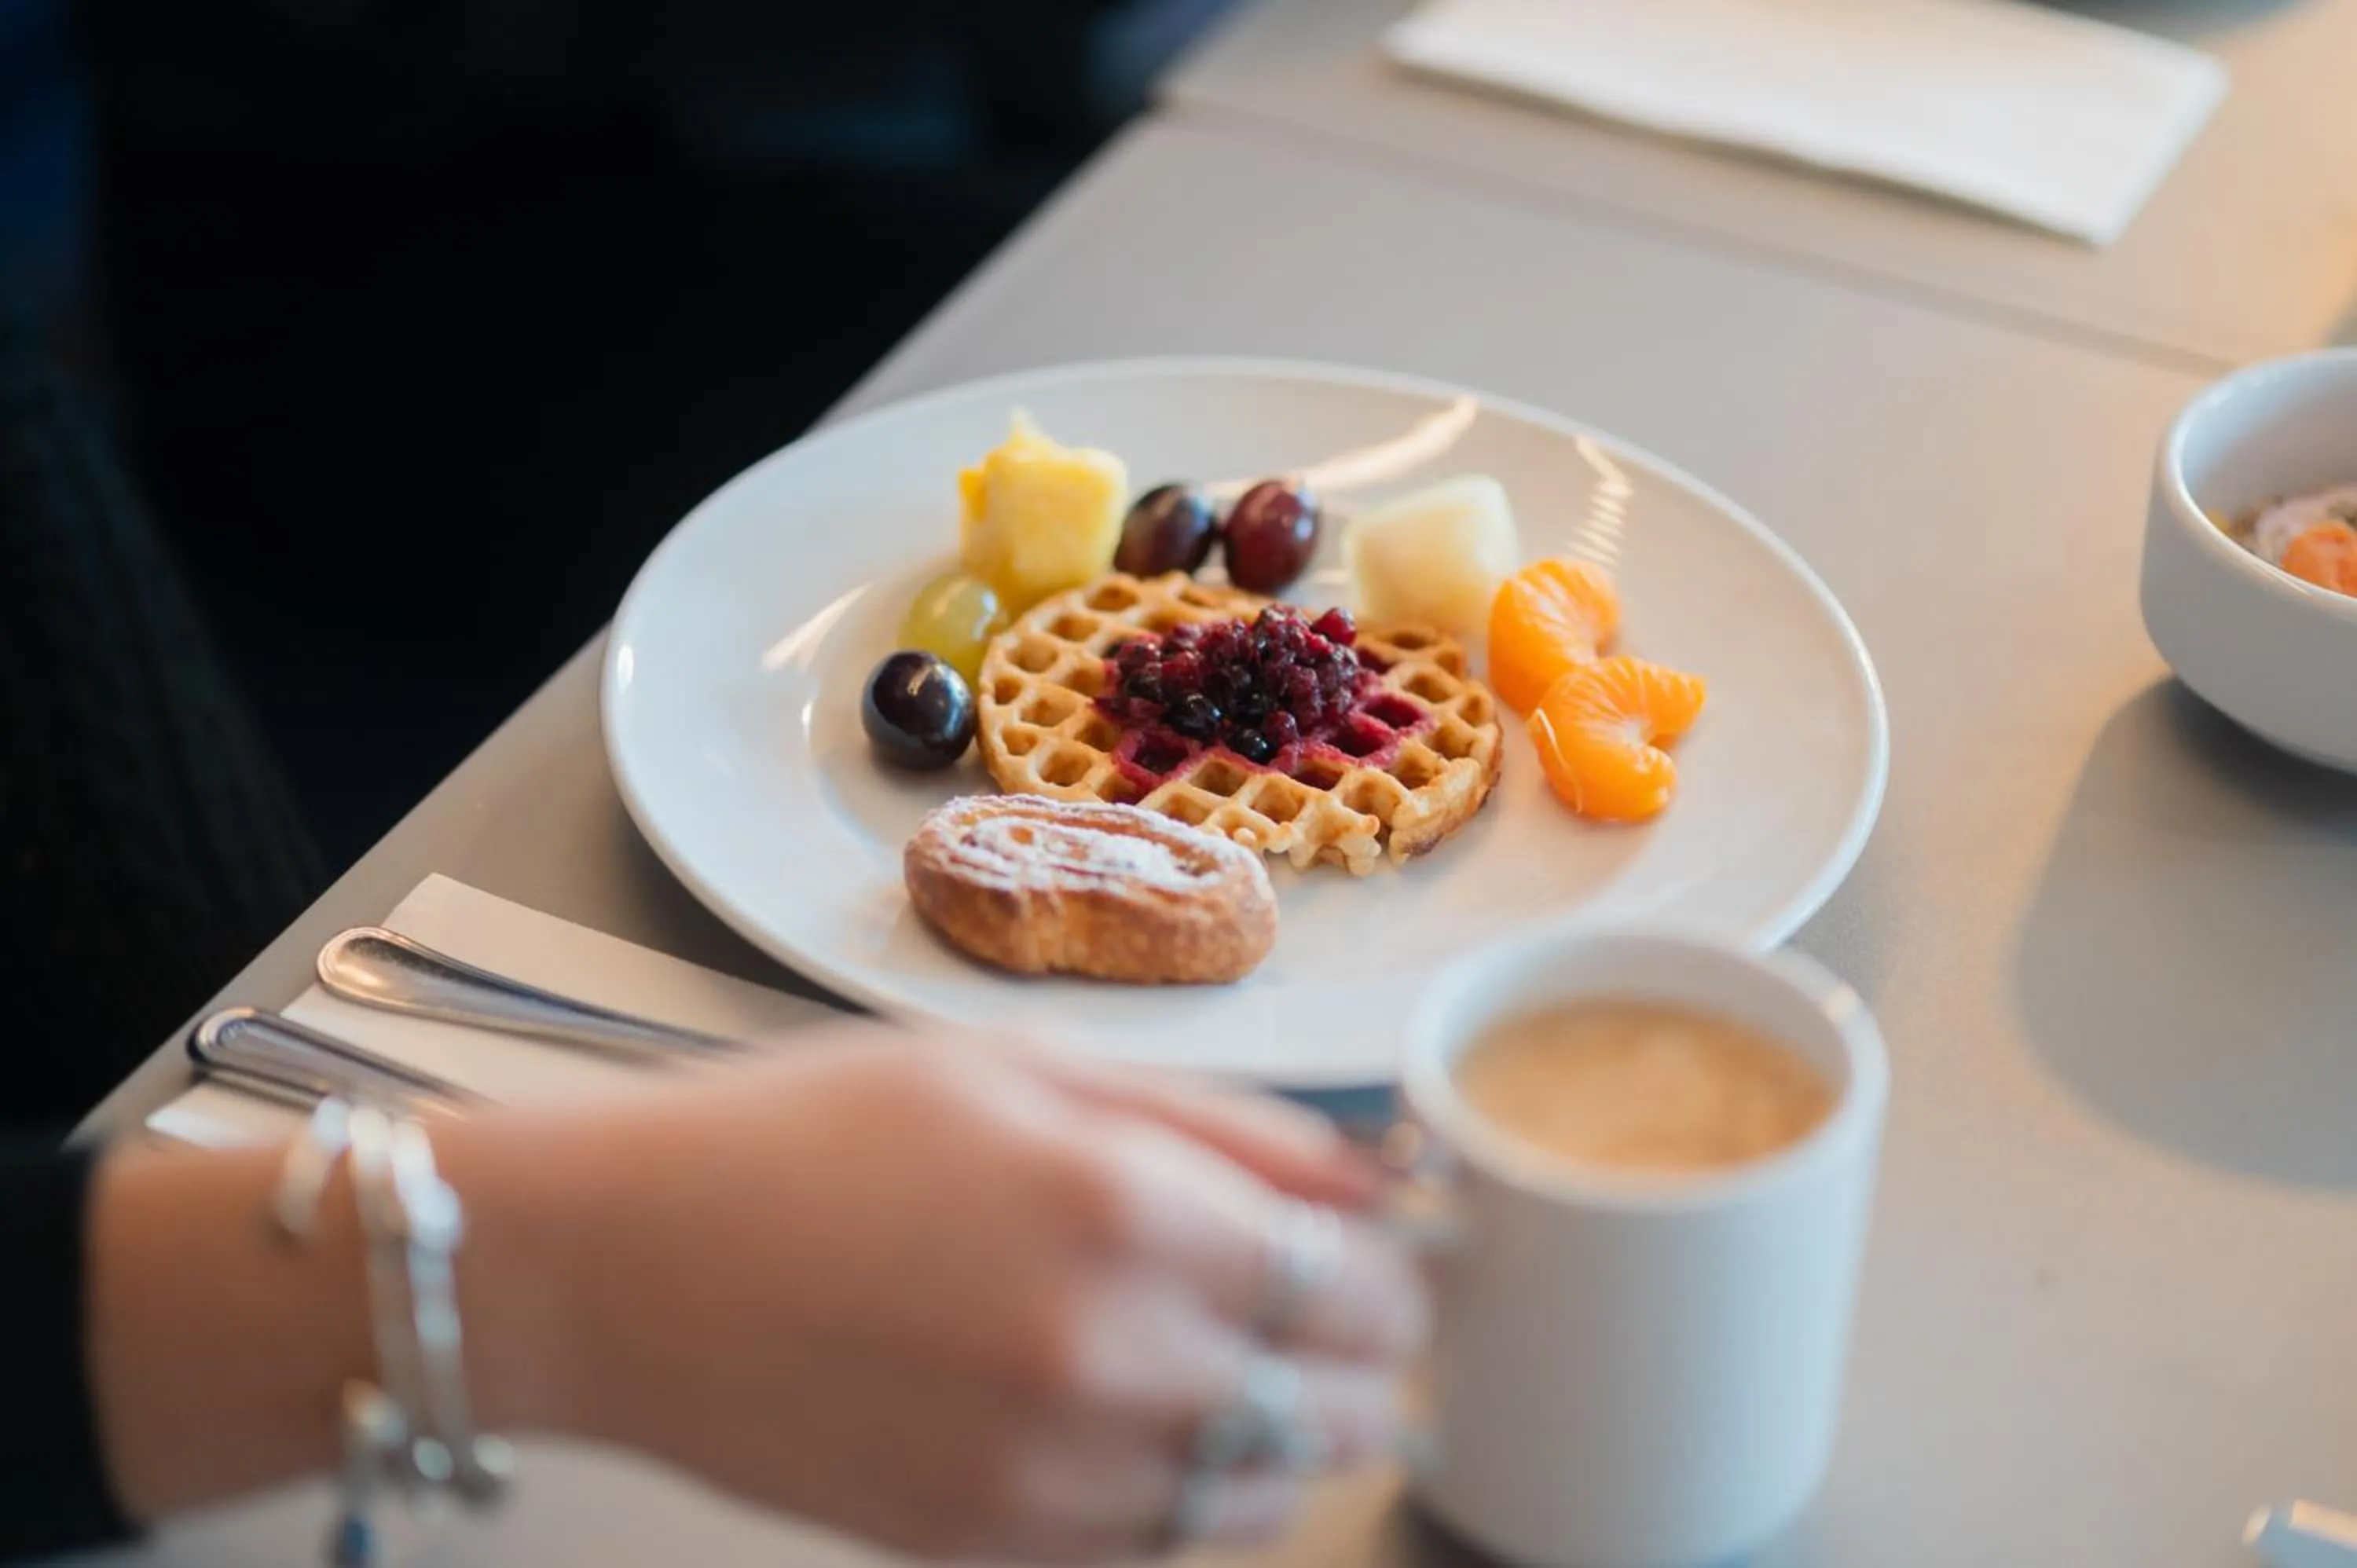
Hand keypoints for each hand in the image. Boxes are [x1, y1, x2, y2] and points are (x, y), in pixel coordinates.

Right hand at [519, 1025, 1429, 1561]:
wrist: (626, 1267)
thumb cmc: (810, 1138)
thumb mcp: (1024, 1071)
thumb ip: (1219, 1124)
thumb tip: (1367, 1180)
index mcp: (1128, 1211)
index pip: (1363, 1290)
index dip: (1391, 1273)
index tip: (1374, 1253)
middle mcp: (1111, 1359)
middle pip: (1339, 1403)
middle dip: (1355, 1357)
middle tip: (1312, 1308)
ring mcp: (1053, 1473)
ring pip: (1267, 1493)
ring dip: (1285, 1433)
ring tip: (1234, 1364)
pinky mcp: (995, 1547)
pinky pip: (1166, 1545)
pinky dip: (1194, 1492)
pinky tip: (1145, 1419)